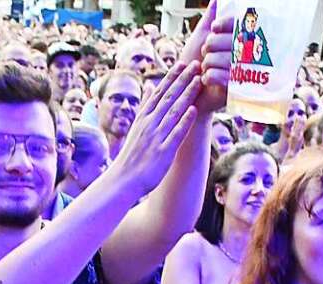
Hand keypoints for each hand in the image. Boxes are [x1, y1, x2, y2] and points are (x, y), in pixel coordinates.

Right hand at [114, 62, 201, 196]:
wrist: (123, 180)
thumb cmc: (132, 155)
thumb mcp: (136, 126)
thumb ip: (145, 105)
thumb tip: (150, 85)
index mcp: (143, 118)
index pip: (159, 93)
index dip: (172, 77)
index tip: (183, 63)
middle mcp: (149, 125)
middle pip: (168, 98)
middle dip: (183, 80)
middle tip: (196, 63)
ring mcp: (156, 138)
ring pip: (173, 112)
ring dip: (186, 95)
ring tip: (199, 80)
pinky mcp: (163, 152)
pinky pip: (175, 134)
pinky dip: (184, 122)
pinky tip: (193, 110)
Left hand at [179, 0, 232, 113]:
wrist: (186, 93)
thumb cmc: (193, 64)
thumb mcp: (201, 36)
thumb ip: (210, 17)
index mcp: (240, 40)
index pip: (238, 25)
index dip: (224, 25)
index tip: (213, 29)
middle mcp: (246, 56)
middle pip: (229, 41)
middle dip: (210, 46)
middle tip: (206, 54)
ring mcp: (243, 74)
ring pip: (220, 58)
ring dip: (206, 64)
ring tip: (204, 69)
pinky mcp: (235, 91)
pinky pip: (218, 76)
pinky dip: (206, 77)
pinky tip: (205, 80)